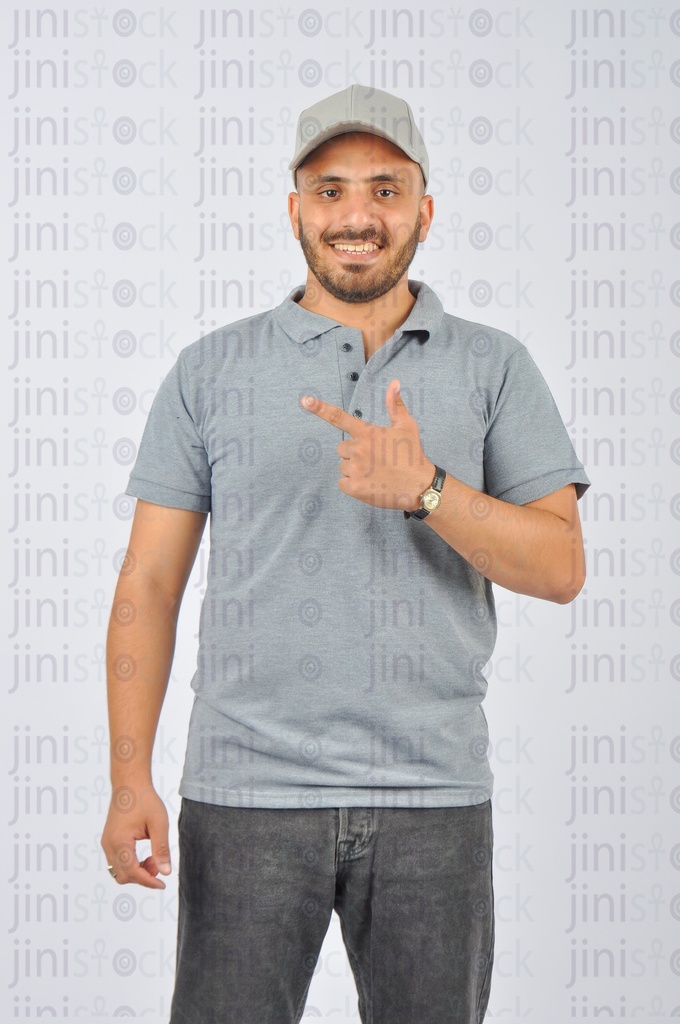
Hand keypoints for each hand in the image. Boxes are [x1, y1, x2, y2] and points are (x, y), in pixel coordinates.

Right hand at [101, 783, 171, 887]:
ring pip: (119, 871)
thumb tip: (165, 872)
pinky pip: (118, 862)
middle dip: (142, 876)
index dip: (148, 881)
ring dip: (136, 871)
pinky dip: (131, 864)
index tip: (162, 884)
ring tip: (153, 858)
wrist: (129, 784)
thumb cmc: (144, 800)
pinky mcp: (109, 841)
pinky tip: (145, 855)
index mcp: (120, 841)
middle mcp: (109, 845)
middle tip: (159, 863)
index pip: (132, 872)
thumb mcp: (159, 823)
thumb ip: (161, 849)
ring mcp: (107, 844)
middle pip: (123, 876)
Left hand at [300, 379, 434, 510]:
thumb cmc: (412, 455)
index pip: (339, 417)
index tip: (304, 400)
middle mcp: (358, 448)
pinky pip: (343, 483)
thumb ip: (395, 405)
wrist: (419, 487)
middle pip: (342, 448)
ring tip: (375, 473)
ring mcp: (355, 469)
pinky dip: (353, 485)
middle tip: (375, 459)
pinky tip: (370, 484)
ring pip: (343, 466)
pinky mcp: (354, 487)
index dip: (320, 408)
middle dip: (354, 453)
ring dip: (355, 470)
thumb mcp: (406, 426)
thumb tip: (394, 382)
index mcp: (367, 432)